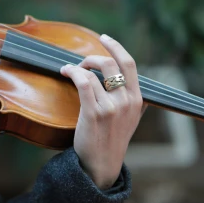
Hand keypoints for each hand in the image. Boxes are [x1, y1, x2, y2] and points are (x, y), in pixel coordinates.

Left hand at [60, 34, 143, 189]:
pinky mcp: (94, 113)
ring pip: (94, 71)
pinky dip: (72, 72)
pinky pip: (83, 82)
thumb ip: (135, 100)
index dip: (116, 47)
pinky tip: (65, 72)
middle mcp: (127, 101)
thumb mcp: (132, 119)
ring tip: (69, 69)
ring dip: (77, 66)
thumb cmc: (112, 140)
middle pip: (111, 63)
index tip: (104, 38)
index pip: (130, 63)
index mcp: (137, 99)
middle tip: (81, 62)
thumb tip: (138, 85)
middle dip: (92, 57)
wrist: (102, 164)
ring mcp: (111, 107)